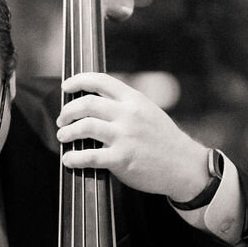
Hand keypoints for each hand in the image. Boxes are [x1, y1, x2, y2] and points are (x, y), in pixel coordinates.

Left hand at [57, 71, 210, 199]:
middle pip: (86, 103)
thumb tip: (95, 101)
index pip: (100, 81)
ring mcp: (125, 136)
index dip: (78, 81)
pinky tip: (69, 159)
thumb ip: (125, 104)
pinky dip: (74, 158)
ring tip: (63, 137)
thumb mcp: (148, 111)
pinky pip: (89, 156)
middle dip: (68, 111)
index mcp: (134, 100)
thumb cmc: (164, 140)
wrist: (185, 166)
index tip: (66, 86)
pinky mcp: (122, 159)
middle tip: (62, 120)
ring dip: (67, 132)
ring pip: (85, 127)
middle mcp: (128, 115)